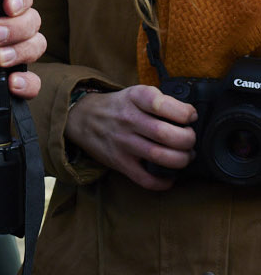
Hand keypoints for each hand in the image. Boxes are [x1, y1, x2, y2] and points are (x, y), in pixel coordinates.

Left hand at [0, 0, 44, 96]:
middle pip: (30, 19)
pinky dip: (28, 82)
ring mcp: (10, 52)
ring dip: (20, 50)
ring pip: (36, 44)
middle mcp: (4, 25)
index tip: (7, 3)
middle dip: (15, 26)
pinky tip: (12, 83)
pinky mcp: (9, 79)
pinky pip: (33, 81)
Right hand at [64, 84, 196, 189]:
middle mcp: (128, 120)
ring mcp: (123, 143)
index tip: (190, 116)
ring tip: (185, 156)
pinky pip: (146, 179)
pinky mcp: (120, 162)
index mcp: (134, 98)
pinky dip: (163, 181)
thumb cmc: (118, 106)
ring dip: (181, 160)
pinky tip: (170, 175)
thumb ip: (160, 101)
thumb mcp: (135, 93)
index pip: (161, 104)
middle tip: (190, 139)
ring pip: (160, 157)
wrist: (83, 117)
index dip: (184, 112)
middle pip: (166, 134)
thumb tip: (190, 117)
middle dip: (188, 140)